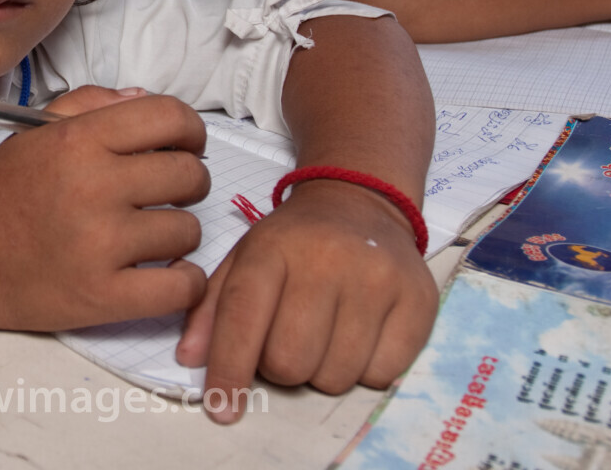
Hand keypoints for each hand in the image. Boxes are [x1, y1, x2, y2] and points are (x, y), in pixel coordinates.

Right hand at [0, 89, 209, 332]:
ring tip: (150, 236)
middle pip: (189, 174)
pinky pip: (182, 287)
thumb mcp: (34, 133)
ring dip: (178, 233)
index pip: (170, 117)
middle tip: (165, 193)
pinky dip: (185, 282)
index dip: (190, 130)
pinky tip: (165, 274)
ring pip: (188, 230)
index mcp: (78, 141)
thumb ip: (89, 105)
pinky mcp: (104, 296)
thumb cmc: (2, 195)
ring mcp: (101, 245)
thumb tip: (143, 98)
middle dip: (187, 182)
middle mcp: (93, 187)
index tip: (185, 145)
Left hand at [176, 179, 435, 422]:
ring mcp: (378, 279)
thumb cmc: (294, 240)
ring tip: (325, 333)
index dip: (229, 371)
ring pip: (335, 376)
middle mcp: (327, 260)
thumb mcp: (244, 257)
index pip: (243, 321)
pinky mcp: (418, 300)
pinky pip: (380, 375)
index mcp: (273, 248)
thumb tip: (191, 358)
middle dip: (280, 367)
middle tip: (288, 340)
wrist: (360, 202)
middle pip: (290, 362)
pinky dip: (364, 369)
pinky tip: (359, 334)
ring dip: (321, 370)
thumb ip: (211, 307)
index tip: (221, 408)